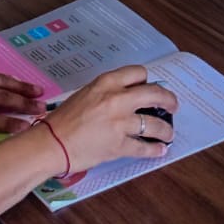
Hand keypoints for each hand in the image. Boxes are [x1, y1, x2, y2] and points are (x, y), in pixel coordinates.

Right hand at [39, 66, 179, 172]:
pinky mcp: (119, 145)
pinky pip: (144, 147)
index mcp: (107, 82)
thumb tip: (126, 98)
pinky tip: (160, 150)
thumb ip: (107, 93)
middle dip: (168, 100)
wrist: (51, 143)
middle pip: (155, 94)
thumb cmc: (63, 119)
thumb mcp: (85, 94)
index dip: (147, 81)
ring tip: (168, 133)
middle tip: (173, 106)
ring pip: (154, 124)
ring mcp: (120, 123)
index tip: (150, 88)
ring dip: (165, 130)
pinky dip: (155, 150)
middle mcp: (117, 99)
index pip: (139, 73)